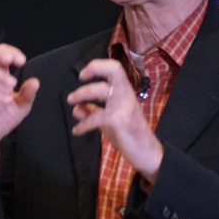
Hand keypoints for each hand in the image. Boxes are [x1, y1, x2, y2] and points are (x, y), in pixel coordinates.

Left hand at [66, 59, 162, 181]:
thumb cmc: (130, 134)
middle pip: (113, 70)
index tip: (83, 75)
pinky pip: (95, 117)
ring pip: (100, 89)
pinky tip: (77, 131)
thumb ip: (93, 112)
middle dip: (91, 71)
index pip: (115, 68)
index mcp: (125, 92)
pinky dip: (83, 124)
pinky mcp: (118, 120)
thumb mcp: (108, 121)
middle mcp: (126, 95)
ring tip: (72, 104)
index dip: (97, 66)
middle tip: (78, 84)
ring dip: (82, 95)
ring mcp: (123, 106)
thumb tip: (76, 108)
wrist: (147, 153)